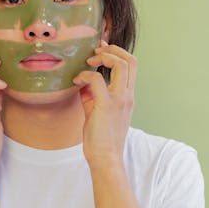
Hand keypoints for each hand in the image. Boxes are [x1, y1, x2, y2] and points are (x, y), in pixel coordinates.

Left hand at [72, 41, 136, 164]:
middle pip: (130, 60)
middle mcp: (128, 95)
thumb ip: (92, 94)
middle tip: (95, 52)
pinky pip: (97, 80)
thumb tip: (82, 81)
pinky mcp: (106, 106)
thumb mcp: (96, 110)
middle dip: (112, 49)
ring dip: (103, 57)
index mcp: (128, 96)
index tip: (100, 50)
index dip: (117, 52)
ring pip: (121, 65)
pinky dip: (85, 75)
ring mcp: (120, 100)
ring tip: (88, 62)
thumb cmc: (100, 137)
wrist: (105, 158)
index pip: (132, 65)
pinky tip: (76, 81)